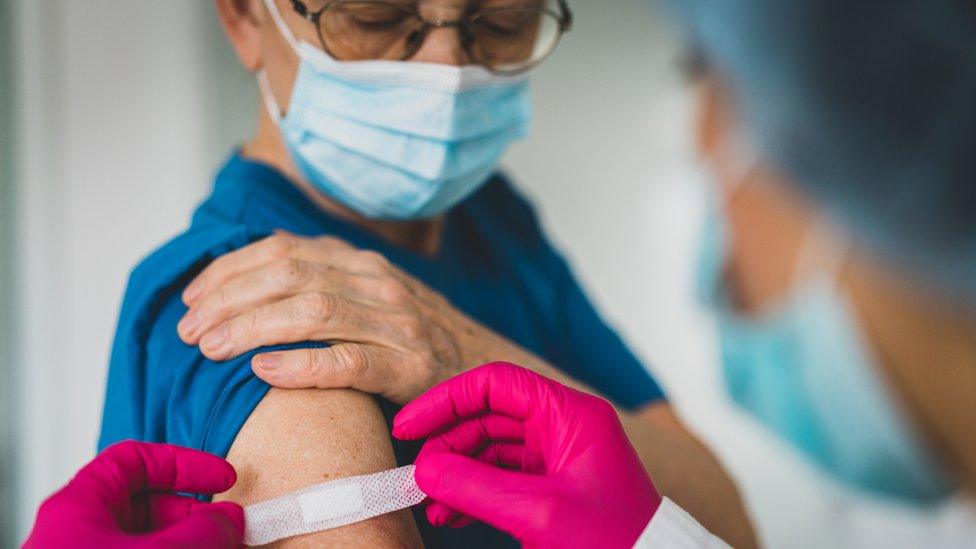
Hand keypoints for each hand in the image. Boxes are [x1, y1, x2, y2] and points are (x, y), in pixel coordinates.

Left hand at [24, 441, 243, 548]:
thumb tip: (232, 519)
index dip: (184, 463)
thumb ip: (203, 530)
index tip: (223, 479)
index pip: (135, 459)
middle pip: (147, 503)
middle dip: (195, 513)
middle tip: (229, 526)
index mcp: (79, 507)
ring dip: (191, 540)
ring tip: (227, 547)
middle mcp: (80, 533)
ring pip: (149, 537)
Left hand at [178, 231, 484, 403]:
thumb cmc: (412, 339)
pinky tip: (264, 371)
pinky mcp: (411, 367)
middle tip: (187, 330)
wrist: (484, 369)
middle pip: (289, 276)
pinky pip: (349, 361)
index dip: (228, 270)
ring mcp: (397, 323)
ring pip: (312, 312)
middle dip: (228, 299)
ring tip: (209, 348)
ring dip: (250, 328)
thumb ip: (323, 281)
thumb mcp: (370, 296)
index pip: (282, 250)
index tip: (190, 297)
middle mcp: (378, 282)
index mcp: (361, 262)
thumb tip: (253, 273)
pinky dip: (302, 364)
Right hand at [393, 363, 661, 548]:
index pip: (496, 384)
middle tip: (418, 478)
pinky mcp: (552, 489)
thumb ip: (476, 487)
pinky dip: (472, 494)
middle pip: (488, 417)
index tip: (408, 426)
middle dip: (448, 446)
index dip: (447, 400)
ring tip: (431, 504)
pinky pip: (500, 479)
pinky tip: (450, 514)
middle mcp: (563, 428)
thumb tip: (425, 471)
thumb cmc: (615, 543)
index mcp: (571, 414)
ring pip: (490, 450)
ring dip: (455, 475)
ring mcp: (557, 459)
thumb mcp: (539, 513)